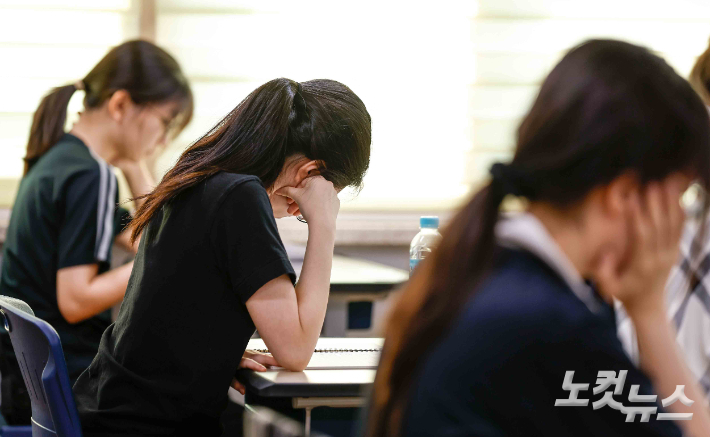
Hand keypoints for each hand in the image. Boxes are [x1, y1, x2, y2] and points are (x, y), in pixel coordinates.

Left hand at [230, 350, 279, 394]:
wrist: (228, 356)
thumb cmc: (230, 367)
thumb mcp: (230, 377)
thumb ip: (236, 383)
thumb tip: (243, 391)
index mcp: (240, 360)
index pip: (249, 362)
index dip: (256, 366)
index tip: (264, 370)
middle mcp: (247, 354)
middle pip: (261, 357)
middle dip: (272, 360)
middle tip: (283, 363)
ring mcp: (252, 352)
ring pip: (265, 354)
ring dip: (274, 358)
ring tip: (285, 361)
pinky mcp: (255, 352)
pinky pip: (265, 354)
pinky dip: (272, 357)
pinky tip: (280, 360)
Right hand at [275, 176, 339, 229]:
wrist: (322, 223)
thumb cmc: (309, 207)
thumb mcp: (296, 196)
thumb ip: (287, 191)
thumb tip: (278, 190)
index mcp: (318, 179)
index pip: (303, 183)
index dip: (294, 192)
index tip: (289, 201)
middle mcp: (327, 184)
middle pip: (309, 192)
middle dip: (298, 201)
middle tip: (291, 209)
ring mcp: (333, 194)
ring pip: (315, 198)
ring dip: (305, 205)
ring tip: (296, 214)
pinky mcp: (335, 203)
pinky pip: (323, 203)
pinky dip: (316, 207)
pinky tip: (309, 214)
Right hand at [594, 177, 685, 315]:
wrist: (648, 305)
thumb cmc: (623, 293)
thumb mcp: (607, 288)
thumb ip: (603, 272)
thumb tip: (605, 254)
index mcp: (642, 264)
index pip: (642, 236)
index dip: (638, 216)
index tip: (632, 198)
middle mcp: (660, 257)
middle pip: (661, 226)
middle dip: (656, 204)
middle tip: (651, 185)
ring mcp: (671, 253)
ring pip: (674, 224)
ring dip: (671, 203)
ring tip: (668, 183)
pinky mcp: (677, 250)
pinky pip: (680, 228)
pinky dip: (680, 210)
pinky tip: (678, 195)